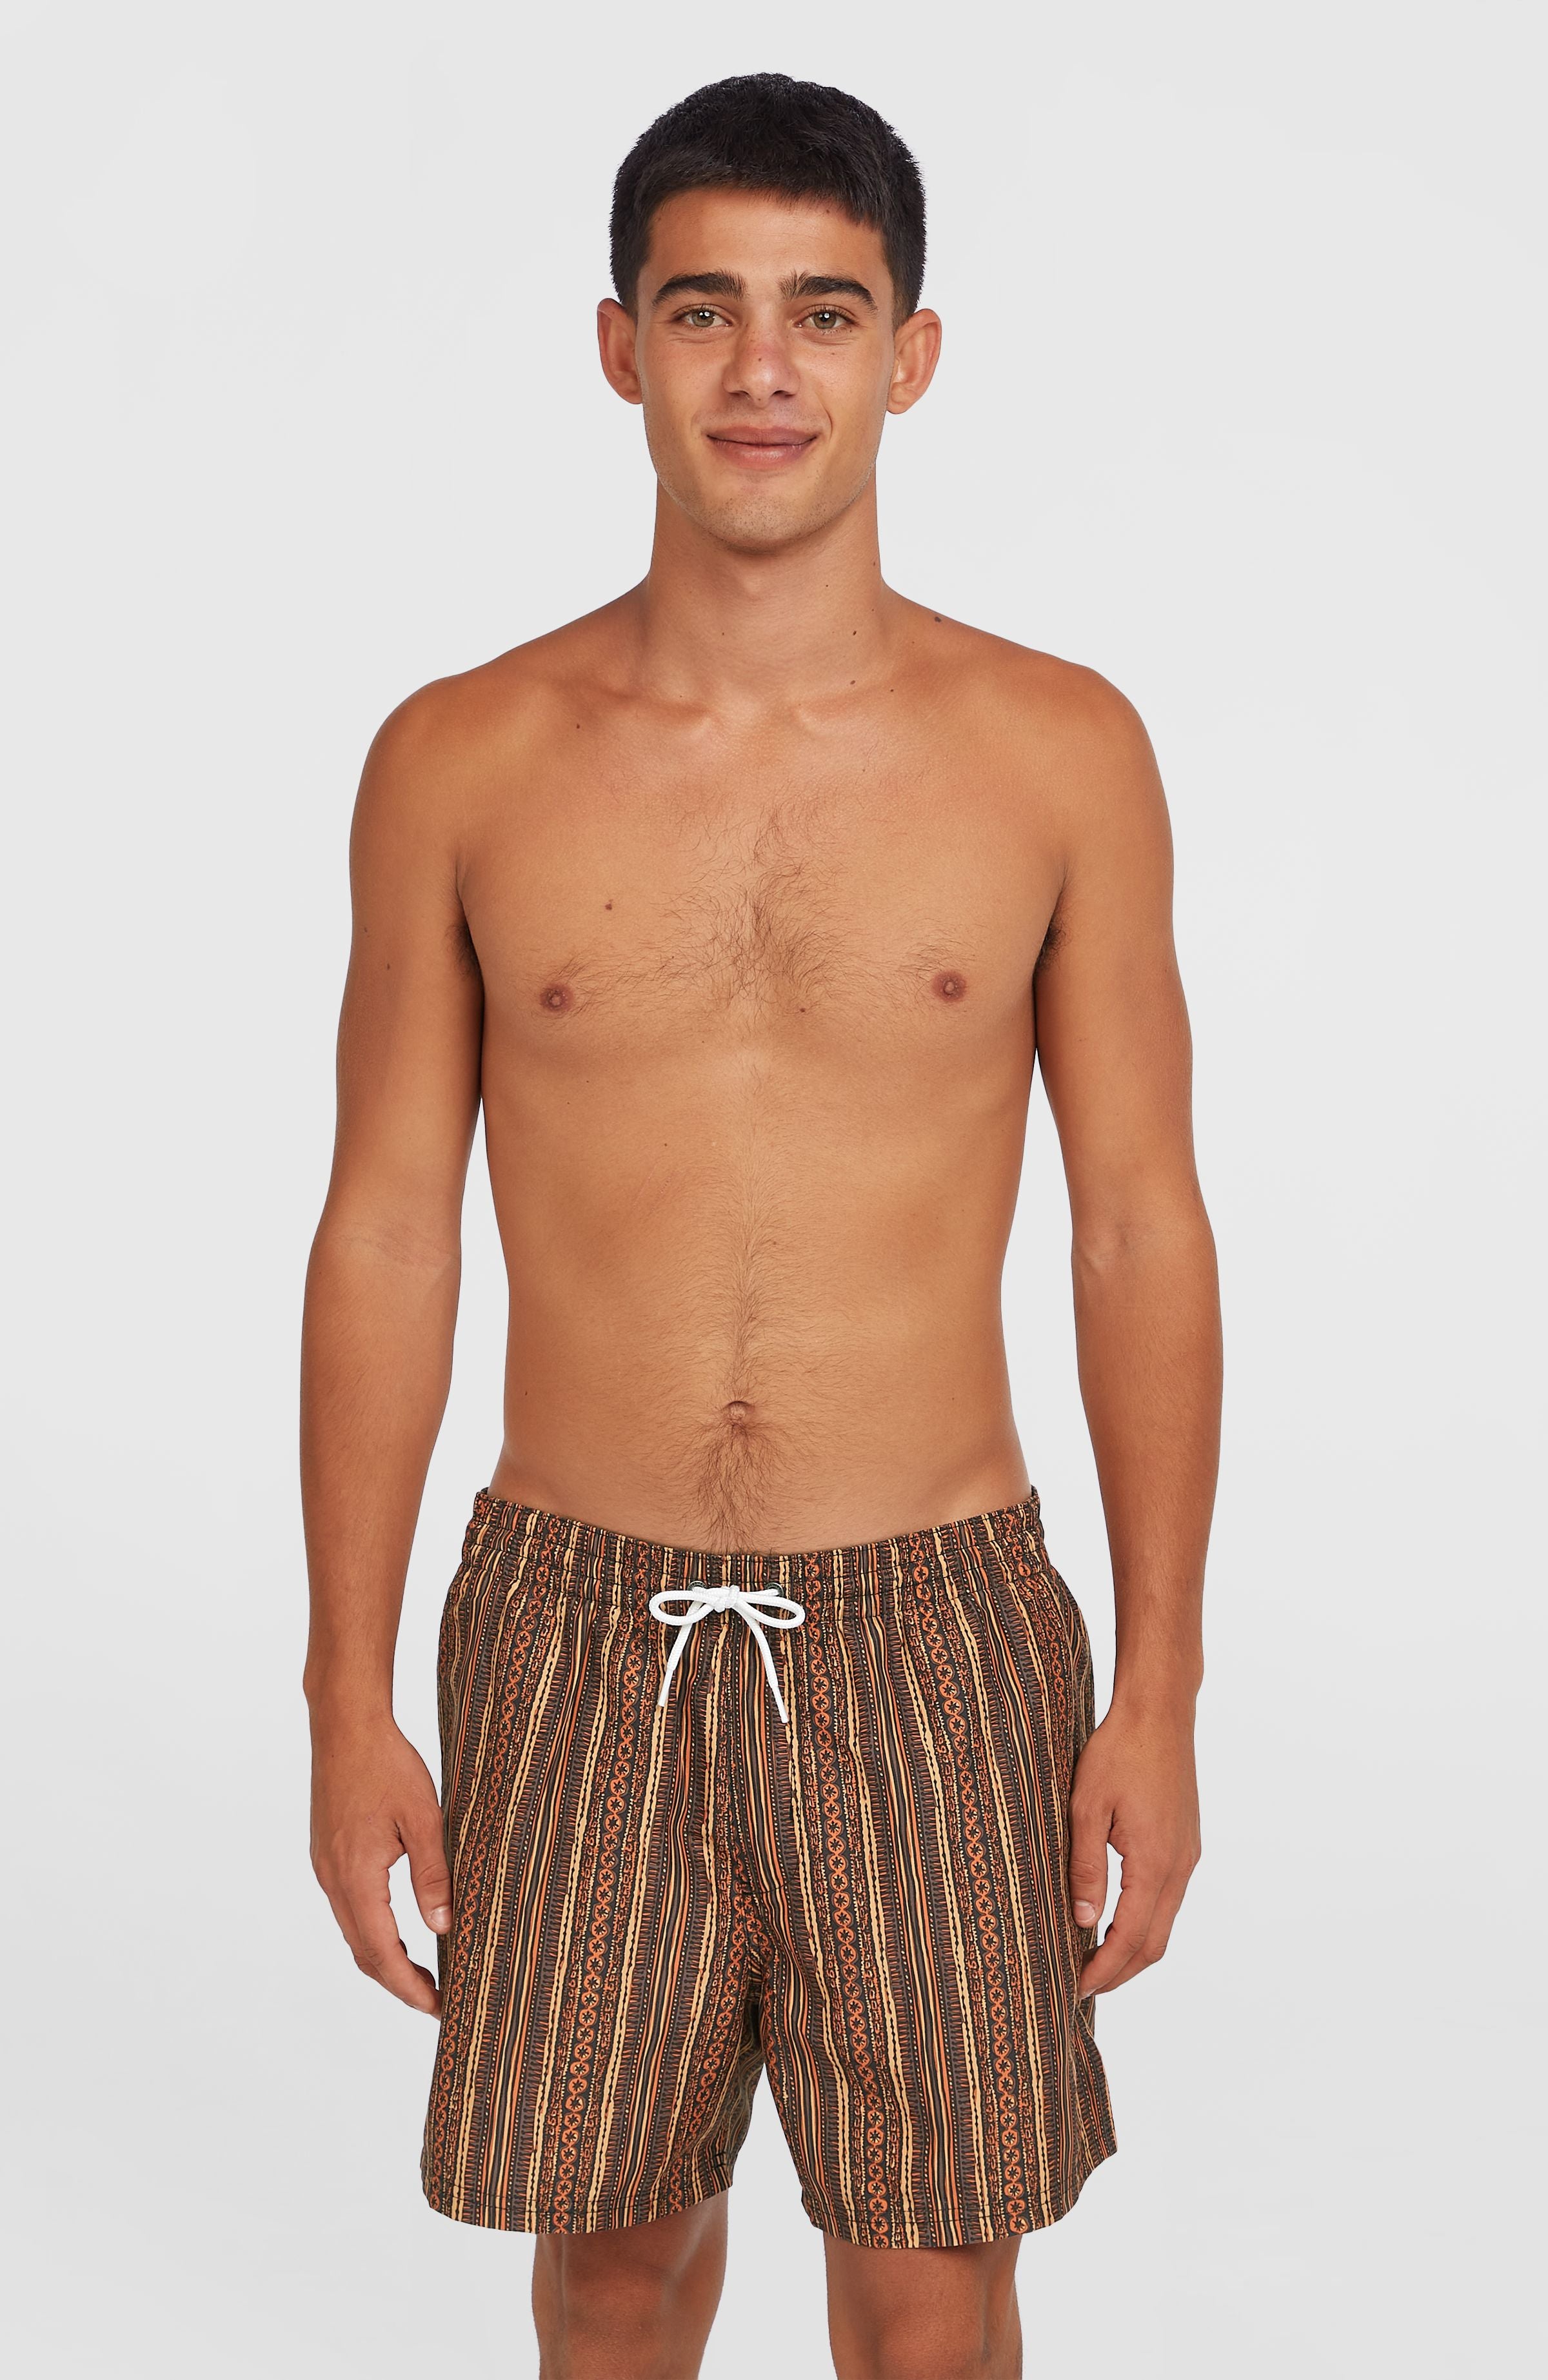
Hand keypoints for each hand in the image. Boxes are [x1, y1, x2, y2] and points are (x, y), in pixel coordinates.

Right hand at [309, 1713, 450, 2014]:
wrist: (344, 1725)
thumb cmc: (386, 1764)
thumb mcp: (424, 1818)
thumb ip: (433, 1874)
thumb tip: (443, 1926)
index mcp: (356, 1876)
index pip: (382, 1951)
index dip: (409, 1986)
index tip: (437, 2008)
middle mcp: (332, 1879)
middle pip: (362, 1951)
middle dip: (398, 1982)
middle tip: (435, 2001)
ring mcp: (325, 1867)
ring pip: (353, 1931)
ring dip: (385, 1957)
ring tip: (423, 1972)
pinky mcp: (327, 1854)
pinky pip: (348, 1908)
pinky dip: (373, 1930)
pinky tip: (399, 1928)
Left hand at [1068, 1702, 1199, 1996]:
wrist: (1159, 1713)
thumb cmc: (1118, 1753)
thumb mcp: (1086, 1808)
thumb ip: (1085, 1867)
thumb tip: (1084, 1922)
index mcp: (1155, 1862)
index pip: (1131, 1938)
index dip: (1104, 1970)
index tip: (1075, 1988)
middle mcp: (1180, 1866)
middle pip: (1155, 1943)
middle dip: (1120, 1972)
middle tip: (1083, 1987)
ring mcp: (1187, 1855)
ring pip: (1165, 1923)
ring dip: (1132, 1949)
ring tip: (1094, 1960)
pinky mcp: (1186, 1843)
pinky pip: (1168, 1898)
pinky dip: (1144, 1922)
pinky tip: (1116, 1918)